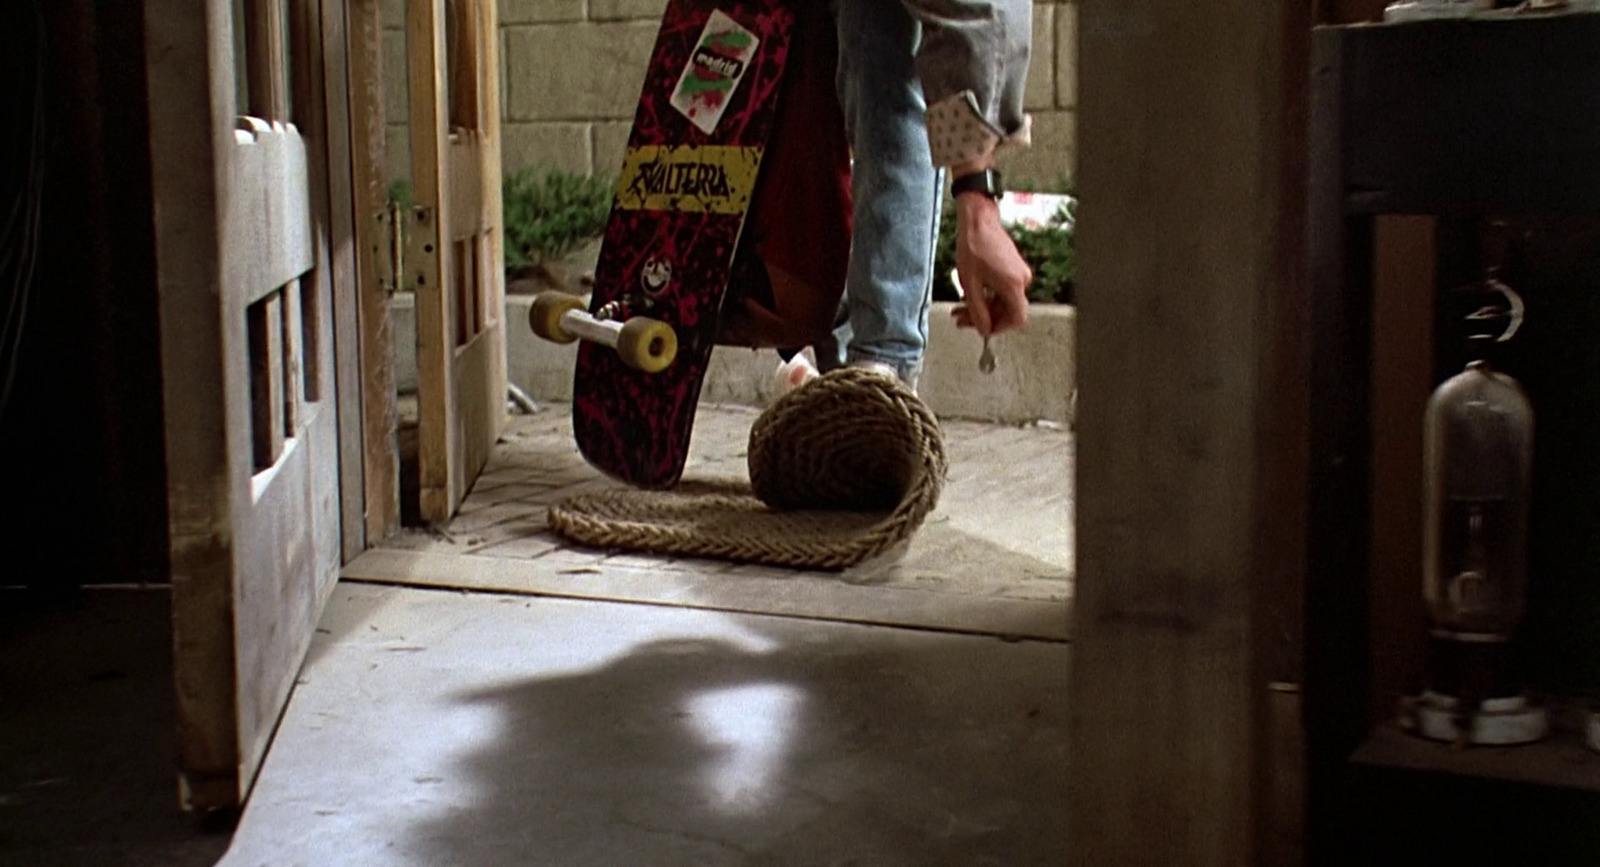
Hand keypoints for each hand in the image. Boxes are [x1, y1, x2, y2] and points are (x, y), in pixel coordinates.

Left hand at [950, 192, 1031, 336]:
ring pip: (1002, 302)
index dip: (1000, 328)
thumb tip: (984, 330)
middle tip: (960, 320)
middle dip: (984, 318)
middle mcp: (1022, 280)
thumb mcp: (970, 283)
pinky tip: (968, 297)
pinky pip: (1002, 291)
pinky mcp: (1013, 269)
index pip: (1017, 319)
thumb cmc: (973, 247)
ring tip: (959, 310)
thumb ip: (977, 310)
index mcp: (1013, 284)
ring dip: (982, 308)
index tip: (982, 329)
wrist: (978, 221)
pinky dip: (986, 297)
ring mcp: (1019, 274)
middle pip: (1007, 311)